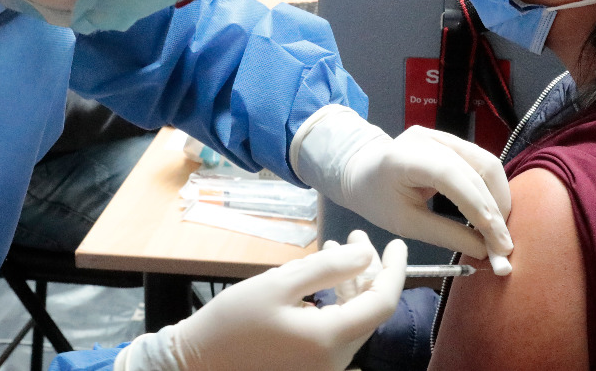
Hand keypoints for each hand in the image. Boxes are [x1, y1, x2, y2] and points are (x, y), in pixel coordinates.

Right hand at [115, 233, 406, 370]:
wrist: (198, 362)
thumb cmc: (233, 320)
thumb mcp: (280, 284)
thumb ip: (329, 268)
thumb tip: (367, 253)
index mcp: (331, 340)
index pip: (383, 302)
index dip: (395, 270)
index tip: (397, 243)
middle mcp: (335, 361)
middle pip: (369, 311)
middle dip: (368, 271)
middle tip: (355, 237)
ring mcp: (324, 368)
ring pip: (354, 320)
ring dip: (351, 285)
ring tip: (335, 251)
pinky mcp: (312, 368)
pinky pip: (337, 332)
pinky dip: (337, 303)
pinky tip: (322, 281)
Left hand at [291, 107, 513, 273]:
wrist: (363, 171)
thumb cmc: (377, 199)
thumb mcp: (405, 224)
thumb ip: (446, 235)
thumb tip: (485, 251)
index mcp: (405, 157)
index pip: (451, 175)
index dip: (478, 206)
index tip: (496, 240)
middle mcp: (427, 138)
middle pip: (477, 167)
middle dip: (496, 209)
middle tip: (504, 246)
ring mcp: (441, 135)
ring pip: (486, 162)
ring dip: (500, 198)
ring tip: (502, 232)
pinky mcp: (451, 139)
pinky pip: (481, 162)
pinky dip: (492, 189)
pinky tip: (495, 213)